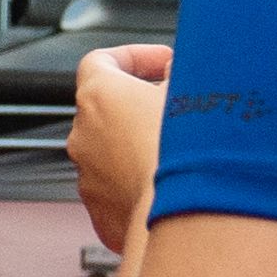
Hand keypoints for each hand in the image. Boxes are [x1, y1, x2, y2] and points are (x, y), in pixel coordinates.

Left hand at [70, 42, 173, 254]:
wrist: (188, 218)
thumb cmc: (189, 152)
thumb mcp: (193, 90)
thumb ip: (178, 72)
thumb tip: (175, 71)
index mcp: (98, 97)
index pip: (100, 62)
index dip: (135, 57)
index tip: (166, 63)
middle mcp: (83, 137)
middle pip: (109, 111)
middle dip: (144, 107)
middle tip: (183, 110)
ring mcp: (88, 179)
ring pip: (116, 155)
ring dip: (144, 149)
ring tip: (185, 154)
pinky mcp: (103, 215)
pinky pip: (123, 193)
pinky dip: (146, 187)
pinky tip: (180, 187)